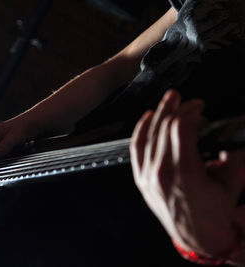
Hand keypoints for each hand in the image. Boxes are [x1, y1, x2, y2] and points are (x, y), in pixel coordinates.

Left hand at [130, 90, 244, 254]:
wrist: (196, 235)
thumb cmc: (214, 211)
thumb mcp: (231, 183)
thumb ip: (232, 155)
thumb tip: (232, 131)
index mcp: (185, 173)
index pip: (181, 128)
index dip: (190, 111)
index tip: (200, 107)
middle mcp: (162, 172)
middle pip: (164, 127)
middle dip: (178, 108)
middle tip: (190, 102)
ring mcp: (148, 176)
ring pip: (149, 135)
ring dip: (160, 113)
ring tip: (170, 99)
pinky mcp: (141, 178)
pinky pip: (136, 148)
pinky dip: (141, 130)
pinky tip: (148, 117)